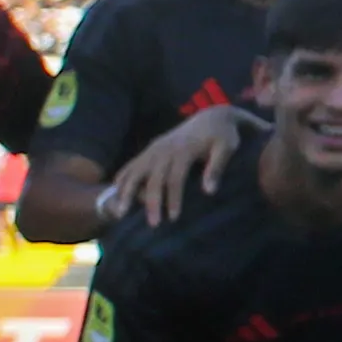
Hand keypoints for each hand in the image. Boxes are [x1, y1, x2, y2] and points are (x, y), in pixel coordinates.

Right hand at [100, 102, 251, 228]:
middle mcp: (164, 149)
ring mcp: (154, 149)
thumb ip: (217, 167)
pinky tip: (115, 194)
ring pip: (135, 172)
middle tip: (153, 225)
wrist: (211, 117)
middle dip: (152, 203)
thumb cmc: (223, 135)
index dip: (173, 199)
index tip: (174, 218)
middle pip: (154, 179)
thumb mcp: (226, 146)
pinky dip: (122, 179)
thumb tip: (209, 191)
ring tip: (121, 213)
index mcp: (183, 150)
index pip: (175, 179)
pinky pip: (131, 165)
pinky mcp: (150, 150)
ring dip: (127, 192)